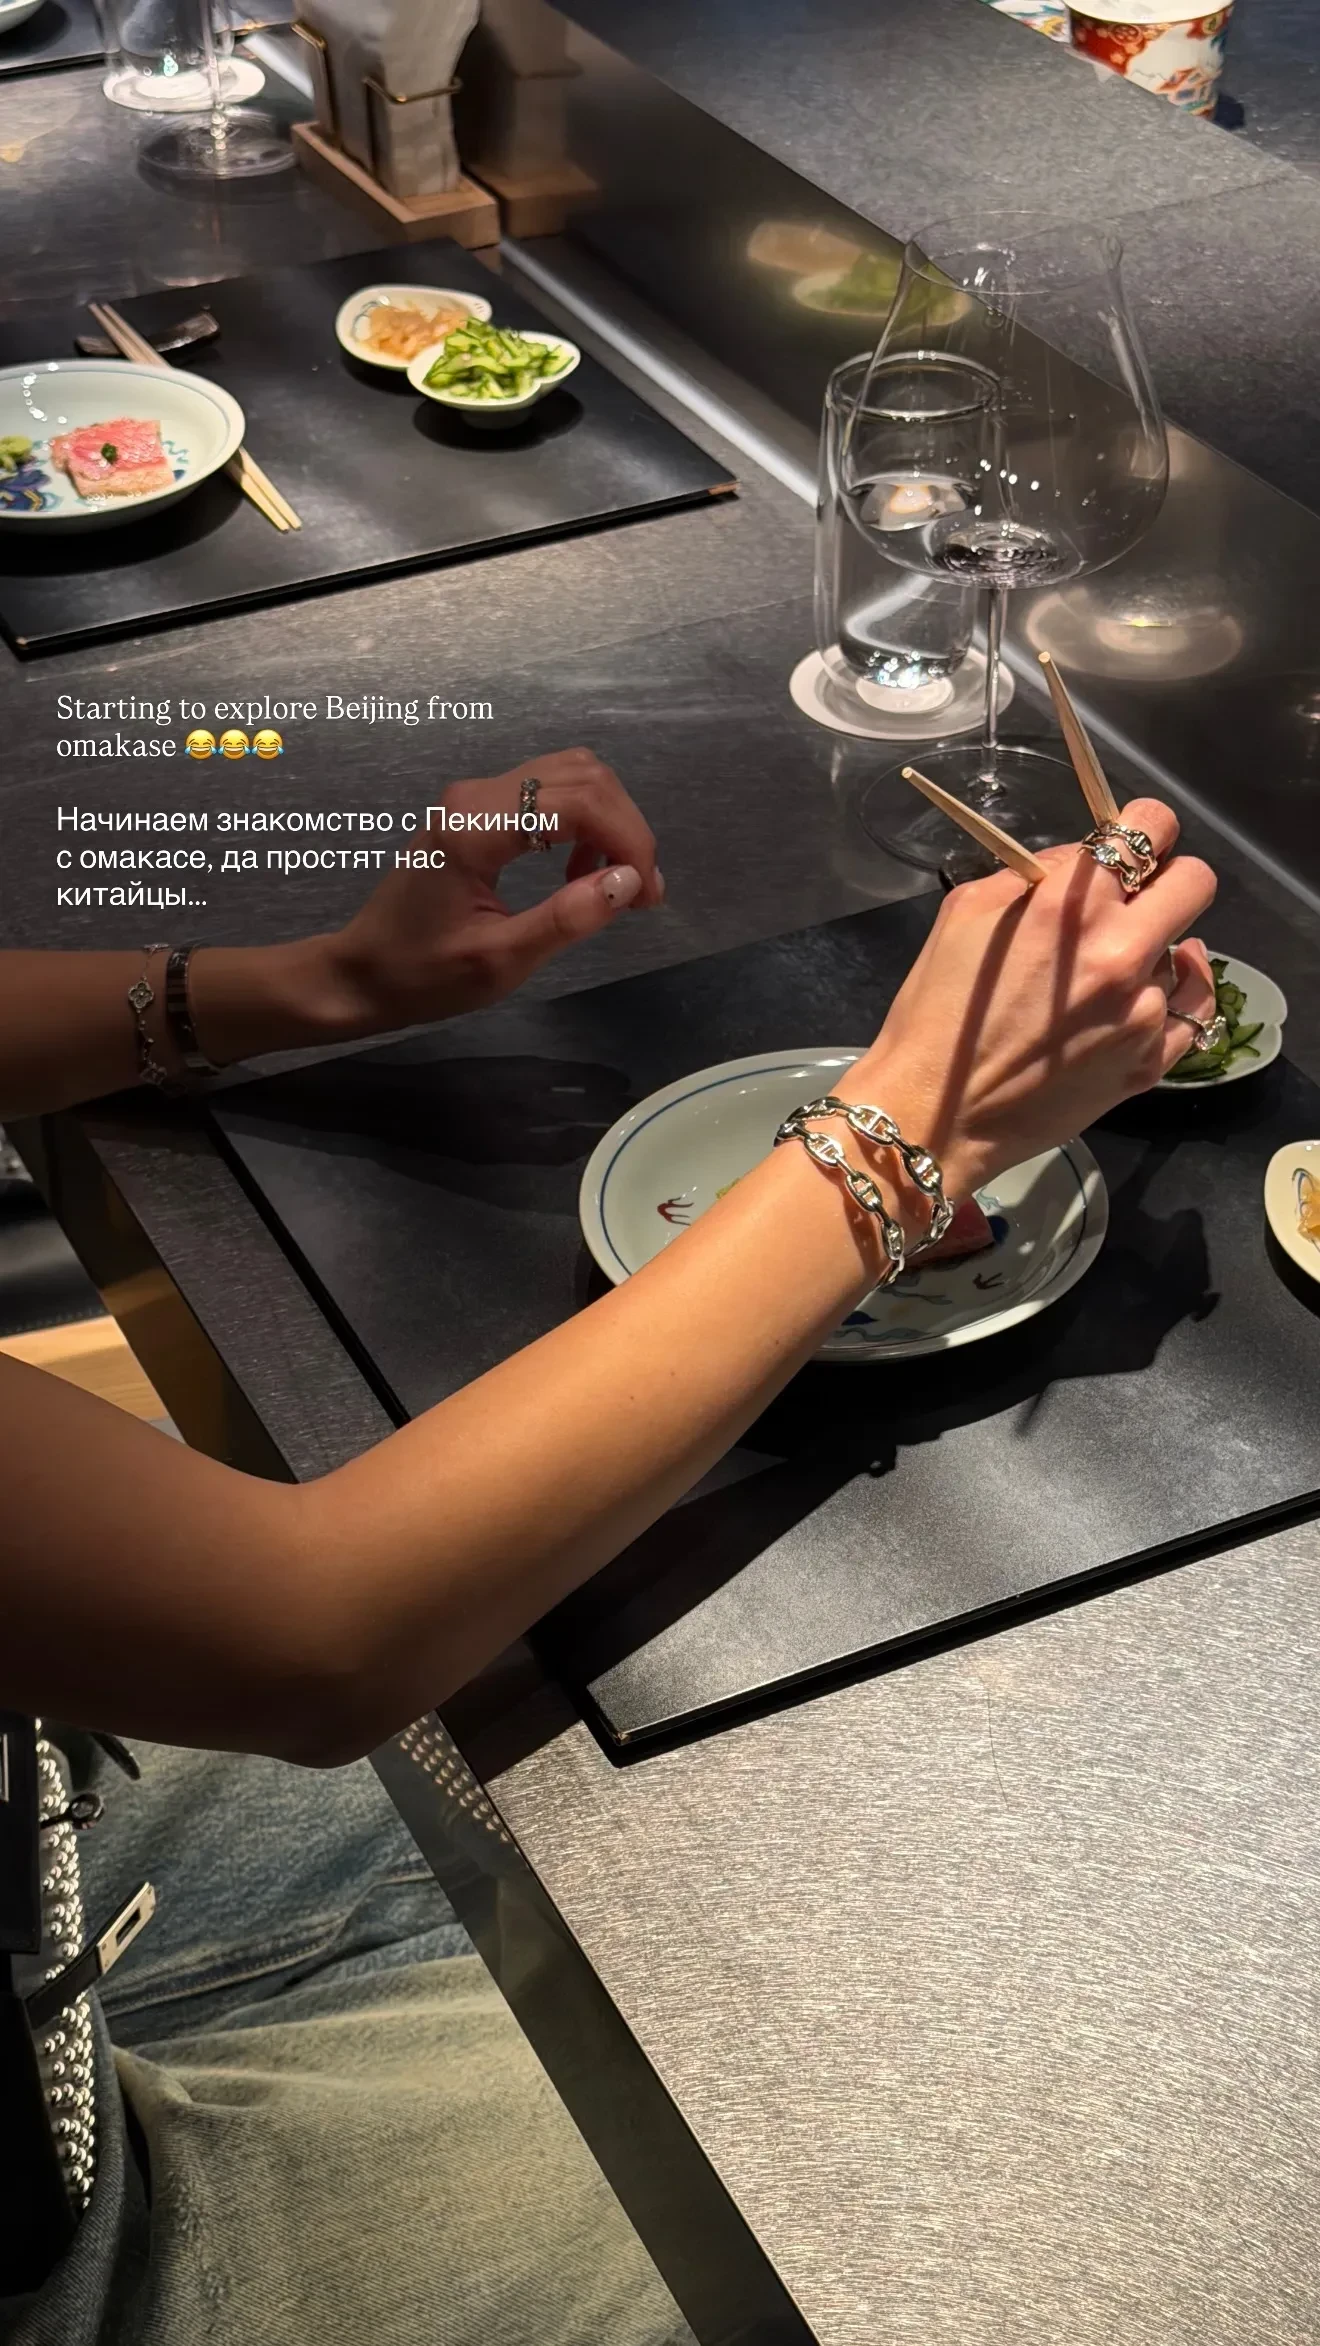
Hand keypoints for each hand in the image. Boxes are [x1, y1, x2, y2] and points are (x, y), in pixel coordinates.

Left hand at [325, 749, 662, 1032]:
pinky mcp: (479, 811)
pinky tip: (580, 875)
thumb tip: (629, 882)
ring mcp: (476, 798)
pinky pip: (549, 796)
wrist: (362, 973)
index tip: (647, 894)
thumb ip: (565, 920)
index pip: (579, 801)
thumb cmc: (423, 975)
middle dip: (626, 829)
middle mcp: (476, 796)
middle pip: (582, 777)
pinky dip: (583, 827)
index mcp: (476, 828)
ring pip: (570, 779)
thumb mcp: (500, 961)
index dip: (628, 838)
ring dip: (609, 824)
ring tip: (617, 885)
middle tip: (641, 894)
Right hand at [849, 796, 1216, 1199]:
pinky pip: (1195, 1011)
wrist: (935, 1113)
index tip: (1125, 844)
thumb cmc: (936, 1011)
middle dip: (1167, 879)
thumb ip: (1033, 873)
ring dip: (1153, 948)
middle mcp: (1121, 953)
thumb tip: (1080, 861)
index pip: (1149, 829)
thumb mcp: (964, 913)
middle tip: (1133, 898)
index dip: (1140, 826)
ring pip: (1186, 951)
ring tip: (1109, 972)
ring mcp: (1144, 1013)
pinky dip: (1178, 992)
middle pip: (1195, 884)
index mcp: (1071, 907)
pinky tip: (1152, 991)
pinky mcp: (1151, 1062)